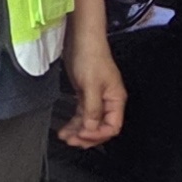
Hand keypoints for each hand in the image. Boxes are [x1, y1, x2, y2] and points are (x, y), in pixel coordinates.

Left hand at [58, 27, 126, 147]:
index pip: (112, 127)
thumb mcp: (91, 85)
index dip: (98, 134)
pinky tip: (65, 129)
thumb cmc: (90, 57)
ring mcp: (97, 98)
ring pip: (89, 122)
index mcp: (116, 100)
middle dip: (87, 136)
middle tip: (72, 142)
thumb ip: (92, 109)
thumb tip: (90, 129)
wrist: (81, 39)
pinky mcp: (86, 94)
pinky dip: (74, 122)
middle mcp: (108, 101)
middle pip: (101, 128)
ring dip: (78, 131)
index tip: (82, 135)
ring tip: (65, 137)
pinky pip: (82, 114)